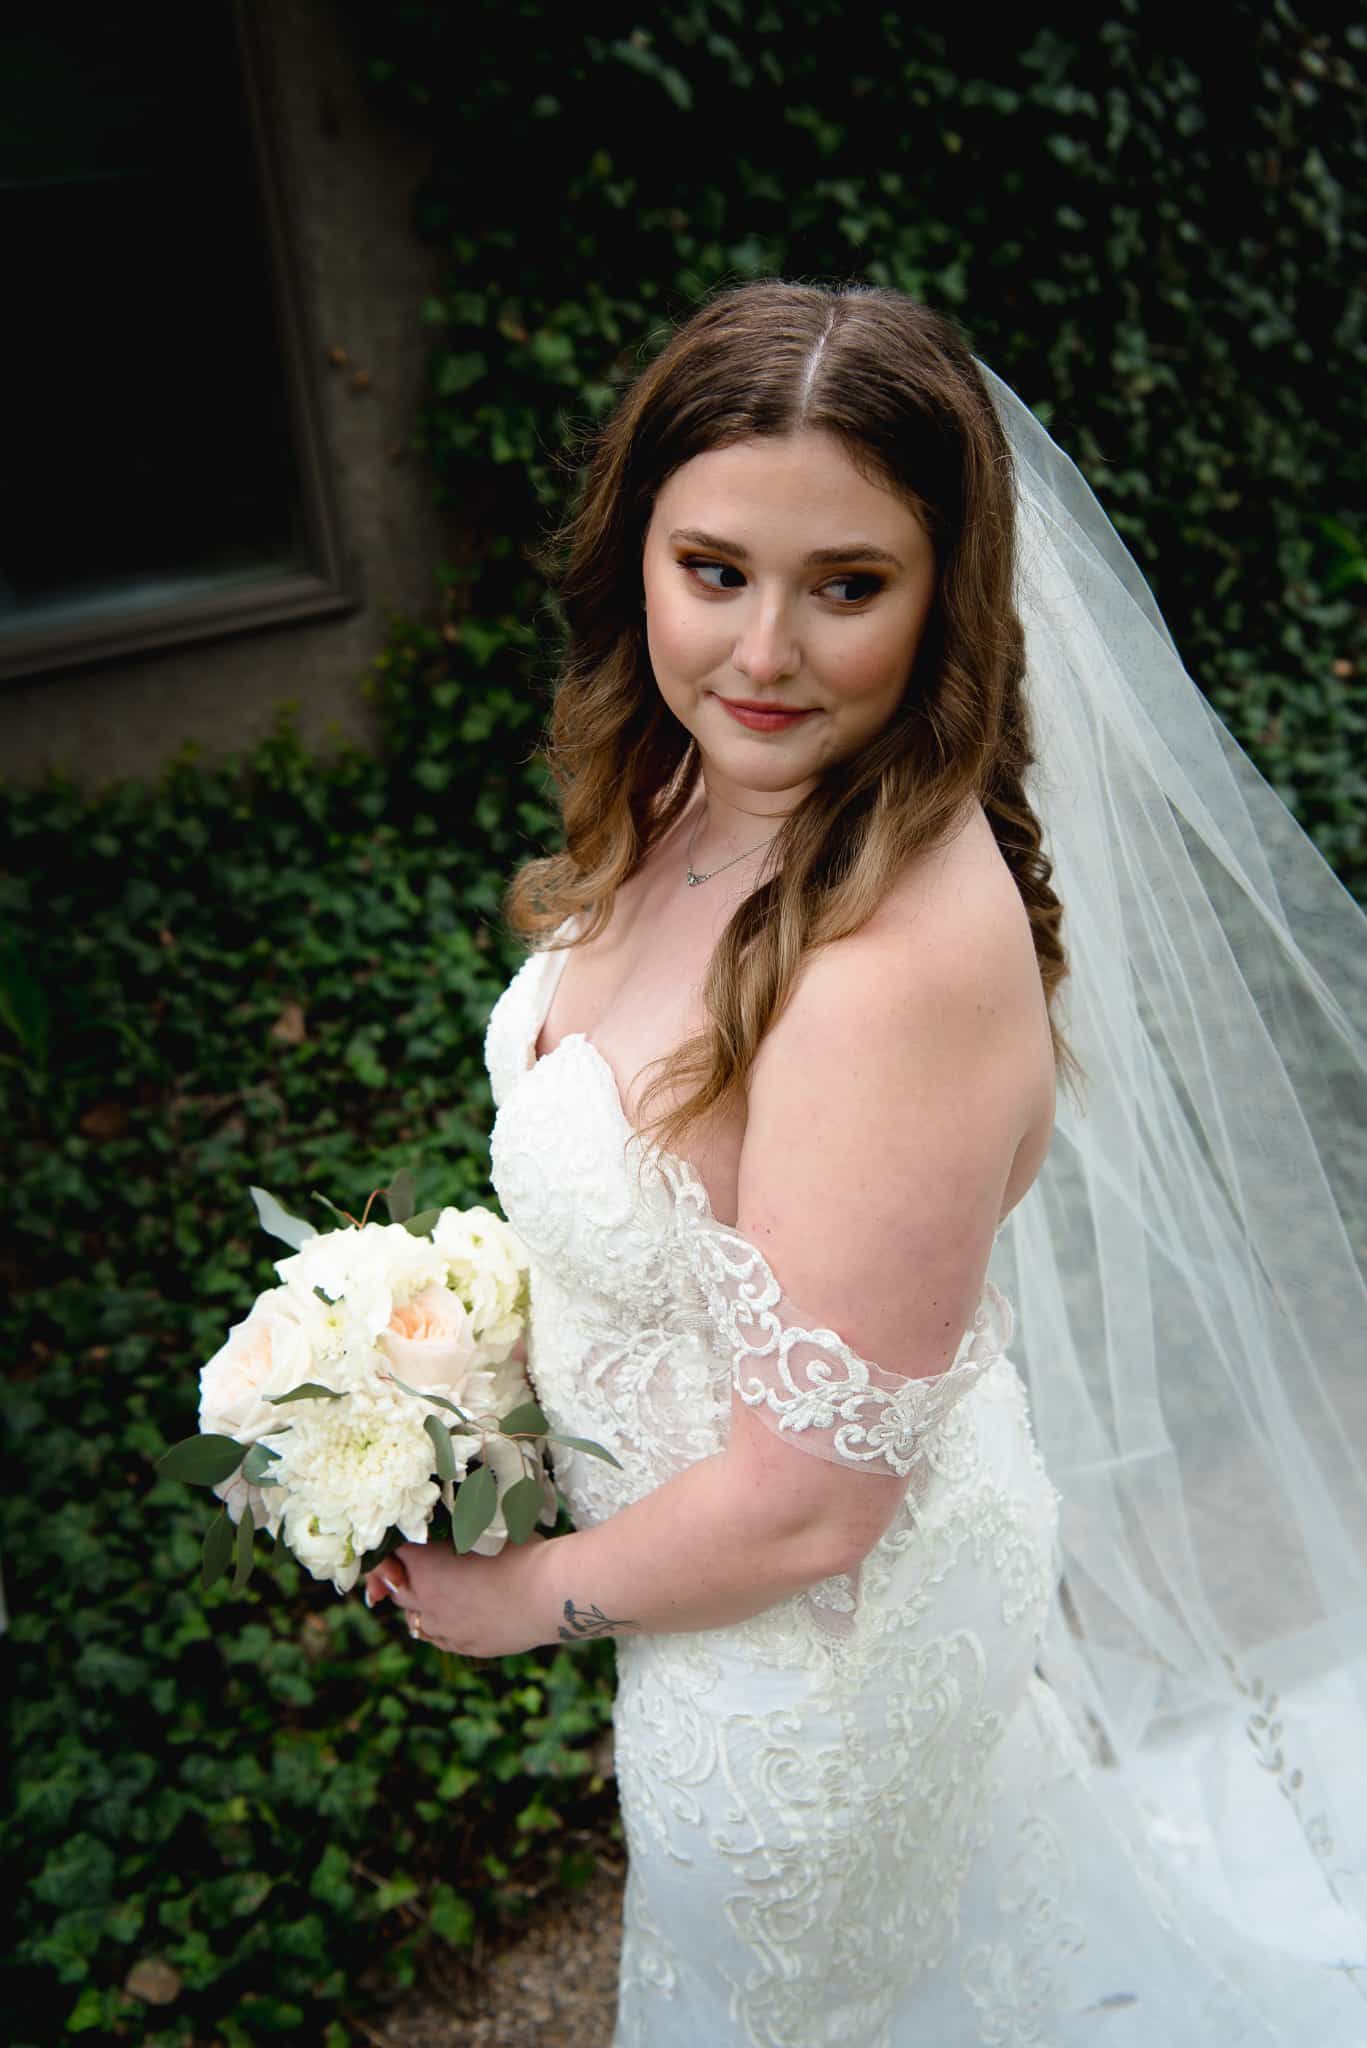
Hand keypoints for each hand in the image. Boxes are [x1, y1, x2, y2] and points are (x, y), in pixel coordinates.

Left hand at [364, 1535, 547, 1658]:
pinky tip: (455, 1615)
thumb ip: (458, 1529)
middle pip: (397, 1589)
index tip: (408, 1541)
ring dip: (418, 1605)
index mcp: (425, 1567)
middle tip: (418, 1565)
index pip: (393, 1554)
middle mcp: (427, 1602)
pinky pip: (439, 1639)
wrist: (549, 1593)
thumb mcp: (484, 1530)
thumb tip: (453, 1518)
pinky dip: (439, 1626)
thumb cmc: (520, 1552)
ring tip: (437, 1592)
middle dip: (402, 1576)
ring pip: (413, 1620)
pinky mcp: (465, 1646)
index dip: (399, 1546)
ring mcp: (445, 1629)